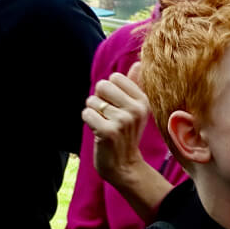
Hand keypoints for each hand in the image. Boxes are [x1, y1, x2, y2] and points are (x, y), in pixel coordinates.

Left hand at [83, 62, 151, 188]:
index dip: (110, 92)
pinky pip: (86, 113)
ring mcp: (123, 121)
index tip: (117, 108)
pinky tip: (98, 132)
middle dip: (99, 100)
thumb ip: (135, 85)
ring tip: (105, 125)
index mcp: (143, 101)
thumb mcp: (136, 109)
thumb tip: (138, 63)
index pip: (114, 78)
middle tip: (108, 116)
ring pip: (92, 101)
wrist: (124, 165)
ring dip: (93, 113)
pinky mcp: (108, 132)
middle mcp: (135, 109)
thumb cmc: (127, 134)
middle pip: (102, 85)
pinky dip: (88, 122)